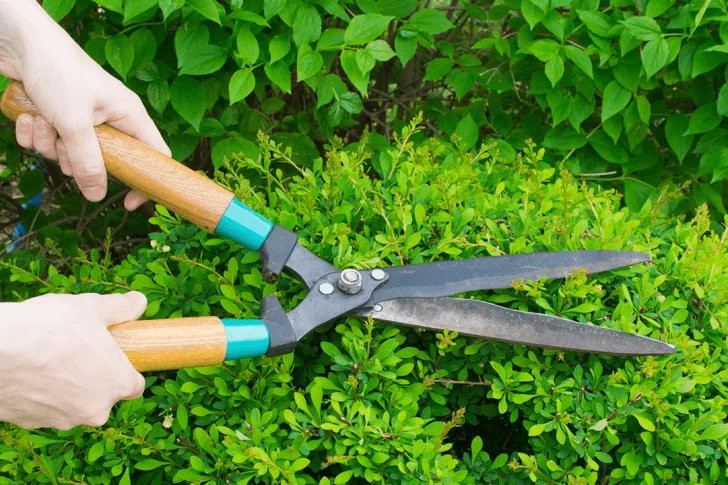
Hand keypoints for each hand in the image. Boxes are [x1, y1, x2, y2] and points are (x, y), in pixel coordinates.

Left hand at [0, 0, 169, 209]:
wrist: (20, 42)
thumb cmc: (58, 72)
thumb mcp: (75, 124)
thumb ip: (88, 163)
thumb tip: (97, 196)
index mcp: (129, 116)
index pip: (153, 156)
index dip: (145, 181)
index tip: (128, 203)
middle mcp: (109, 118)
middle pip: (102, 161)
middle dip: (75, 159)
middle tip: (64, 144)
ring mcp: (82, 117)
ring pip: (68, 153)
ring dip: (48, 144)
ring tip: (41, 119)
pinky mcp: (56, 115)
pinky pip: (47, 141)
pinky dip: (33, 133)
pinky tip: (28, 115)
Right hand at [0, 292, 146, 429]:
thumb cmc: (49, 328)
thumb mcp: (92, 307)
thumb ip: (121, 308)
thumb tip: (138, 303)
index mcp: (118, 384)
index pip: (135, 385)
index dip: (126, 369)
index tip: (114, 355)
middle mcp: (95, 410)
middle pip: (103, 395)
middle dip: (94, 376)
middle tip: (77, 350)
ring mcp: (62, 420)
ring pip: (73, 404)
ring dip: (67, 386)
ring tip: (50, 357)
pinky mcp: (32, 423)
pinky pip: (44, 408)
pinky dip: (41, 393)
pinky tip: (30, 371)